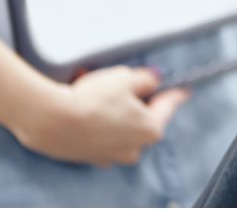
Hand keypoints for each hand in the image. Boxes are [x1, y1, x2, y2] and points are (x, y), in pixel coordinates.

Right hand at [14, 65, 189, 166]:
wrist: (52, 121)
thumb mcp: (126, 78)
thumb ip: (146, 79)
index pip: (169, 106)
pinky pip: (102, 136)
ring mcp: (111, 156)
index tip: (183, 90)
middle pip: (145, 120)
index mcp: (150, 129)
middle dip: (138, 102)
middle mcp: (134, 148)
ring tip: (99, 90)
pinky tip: (87, 105)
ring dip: (116, 111)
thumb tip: (154, 80)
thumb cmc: (94, 98)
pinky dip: (99, 121)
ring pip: (122, 129)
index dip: (175, 94)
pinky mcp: (90, 158)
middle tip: (128, 84)